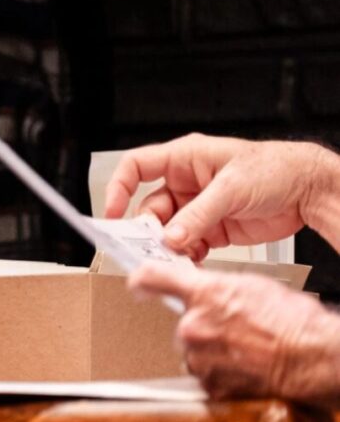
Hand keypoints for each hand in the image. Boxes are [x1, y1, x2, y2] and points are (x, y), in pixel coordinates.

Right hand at [101, 135, 338, 258]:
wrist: (309, 190)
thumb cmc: (275, 169)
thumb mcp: (231, 188)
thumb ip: (199, 215)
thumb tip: (172, 237)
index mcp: (185, 159)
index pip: (136, 167)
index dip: (119, 188)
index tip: (112, 212)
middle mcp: (186, 182)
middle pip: (150, 206)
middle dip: (149, 228)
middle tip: (150, 247)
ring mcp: (199, 207)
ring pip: (169, 230)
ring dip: (170, 245)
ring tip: (175, 258)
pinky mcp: (213, 229)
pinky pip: (189, 244)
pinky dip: (188, 255)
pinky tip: (192, 262)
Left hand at [127, 261, 339, 402]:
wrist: (316, 358)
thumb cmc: (295, 323)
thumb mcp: (254, 287)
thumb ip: (218, 287)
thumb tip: (206, 290)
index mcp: (204, 295)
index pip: (153, 279)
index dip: (142, 280)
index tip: (137, 284)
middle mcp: (193, 326)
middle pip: (183, 324)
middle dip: (204, 328)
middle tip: (235, 331)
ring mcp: (199, 358)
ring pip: (195, 352)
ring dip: (213, 353)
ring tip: (245, 351)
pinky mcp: (209, 385)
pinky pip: (207, 376)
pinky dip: (222, 374)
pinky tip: (245, 368)